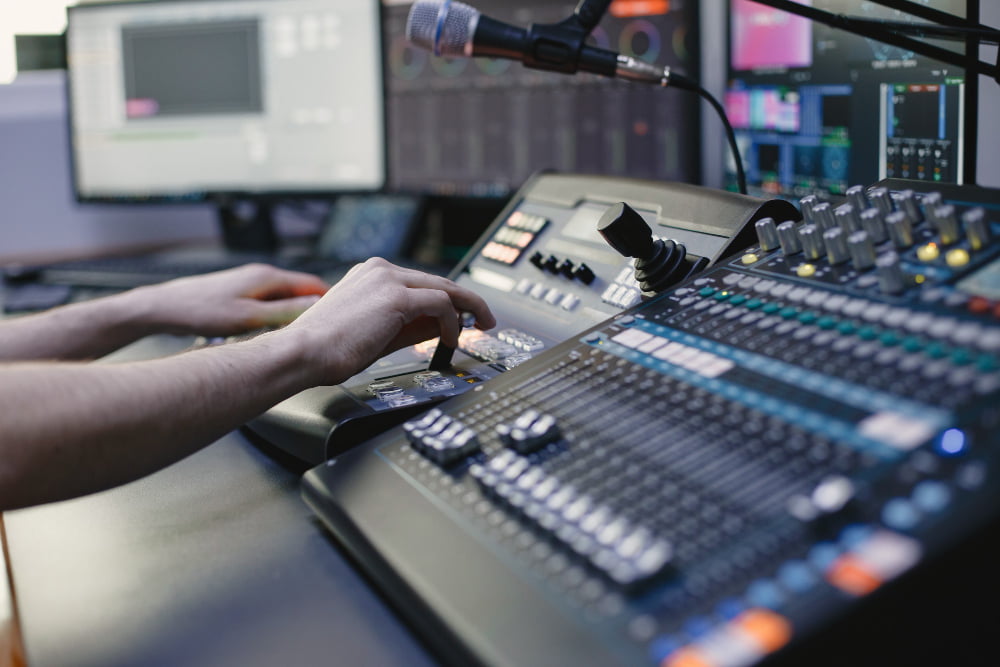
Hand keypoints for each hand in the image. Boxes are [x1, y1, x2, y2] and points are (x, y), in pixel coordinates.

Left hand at [133, 263, 329, 336]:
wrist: (163, 308)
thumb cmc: (200, 311)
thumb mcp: (249, 317)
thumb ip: (285, 312)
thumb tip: (317, 307)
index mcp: (267, 277)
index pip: (313, 284)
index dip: (333, 299)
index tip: (347, 313)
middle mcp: (260, 276)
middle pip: (300, 290)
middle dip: (317, 307)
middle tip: (332, 326)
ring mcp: (249, 285)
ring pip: (284, 298)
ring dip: (297, 313)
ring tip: (308, 332)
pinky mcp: (239, 295)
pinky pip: (270, 304)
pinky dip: (279, 316)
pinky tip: (278, 331)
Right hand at [284, 258, 494, 383]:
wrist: (304, 352)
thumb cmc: (329, 349)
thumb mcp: (378, 333)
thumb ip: (410, 325)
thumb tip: (442, 327)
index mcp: (370, 274)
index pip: (420, 282)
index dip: (446, 299)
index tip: (460, 315)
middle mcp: (380, 269)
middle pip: (436, 280)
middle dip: (465, 300)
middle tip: (483, 318)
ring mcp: (388, 279)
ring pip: (444, 287)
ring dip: (467, 308)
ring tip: (479, 327)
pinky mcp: (395, 296)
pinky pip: (440, 303)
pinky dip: (453, 321)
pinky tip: (452, 338)